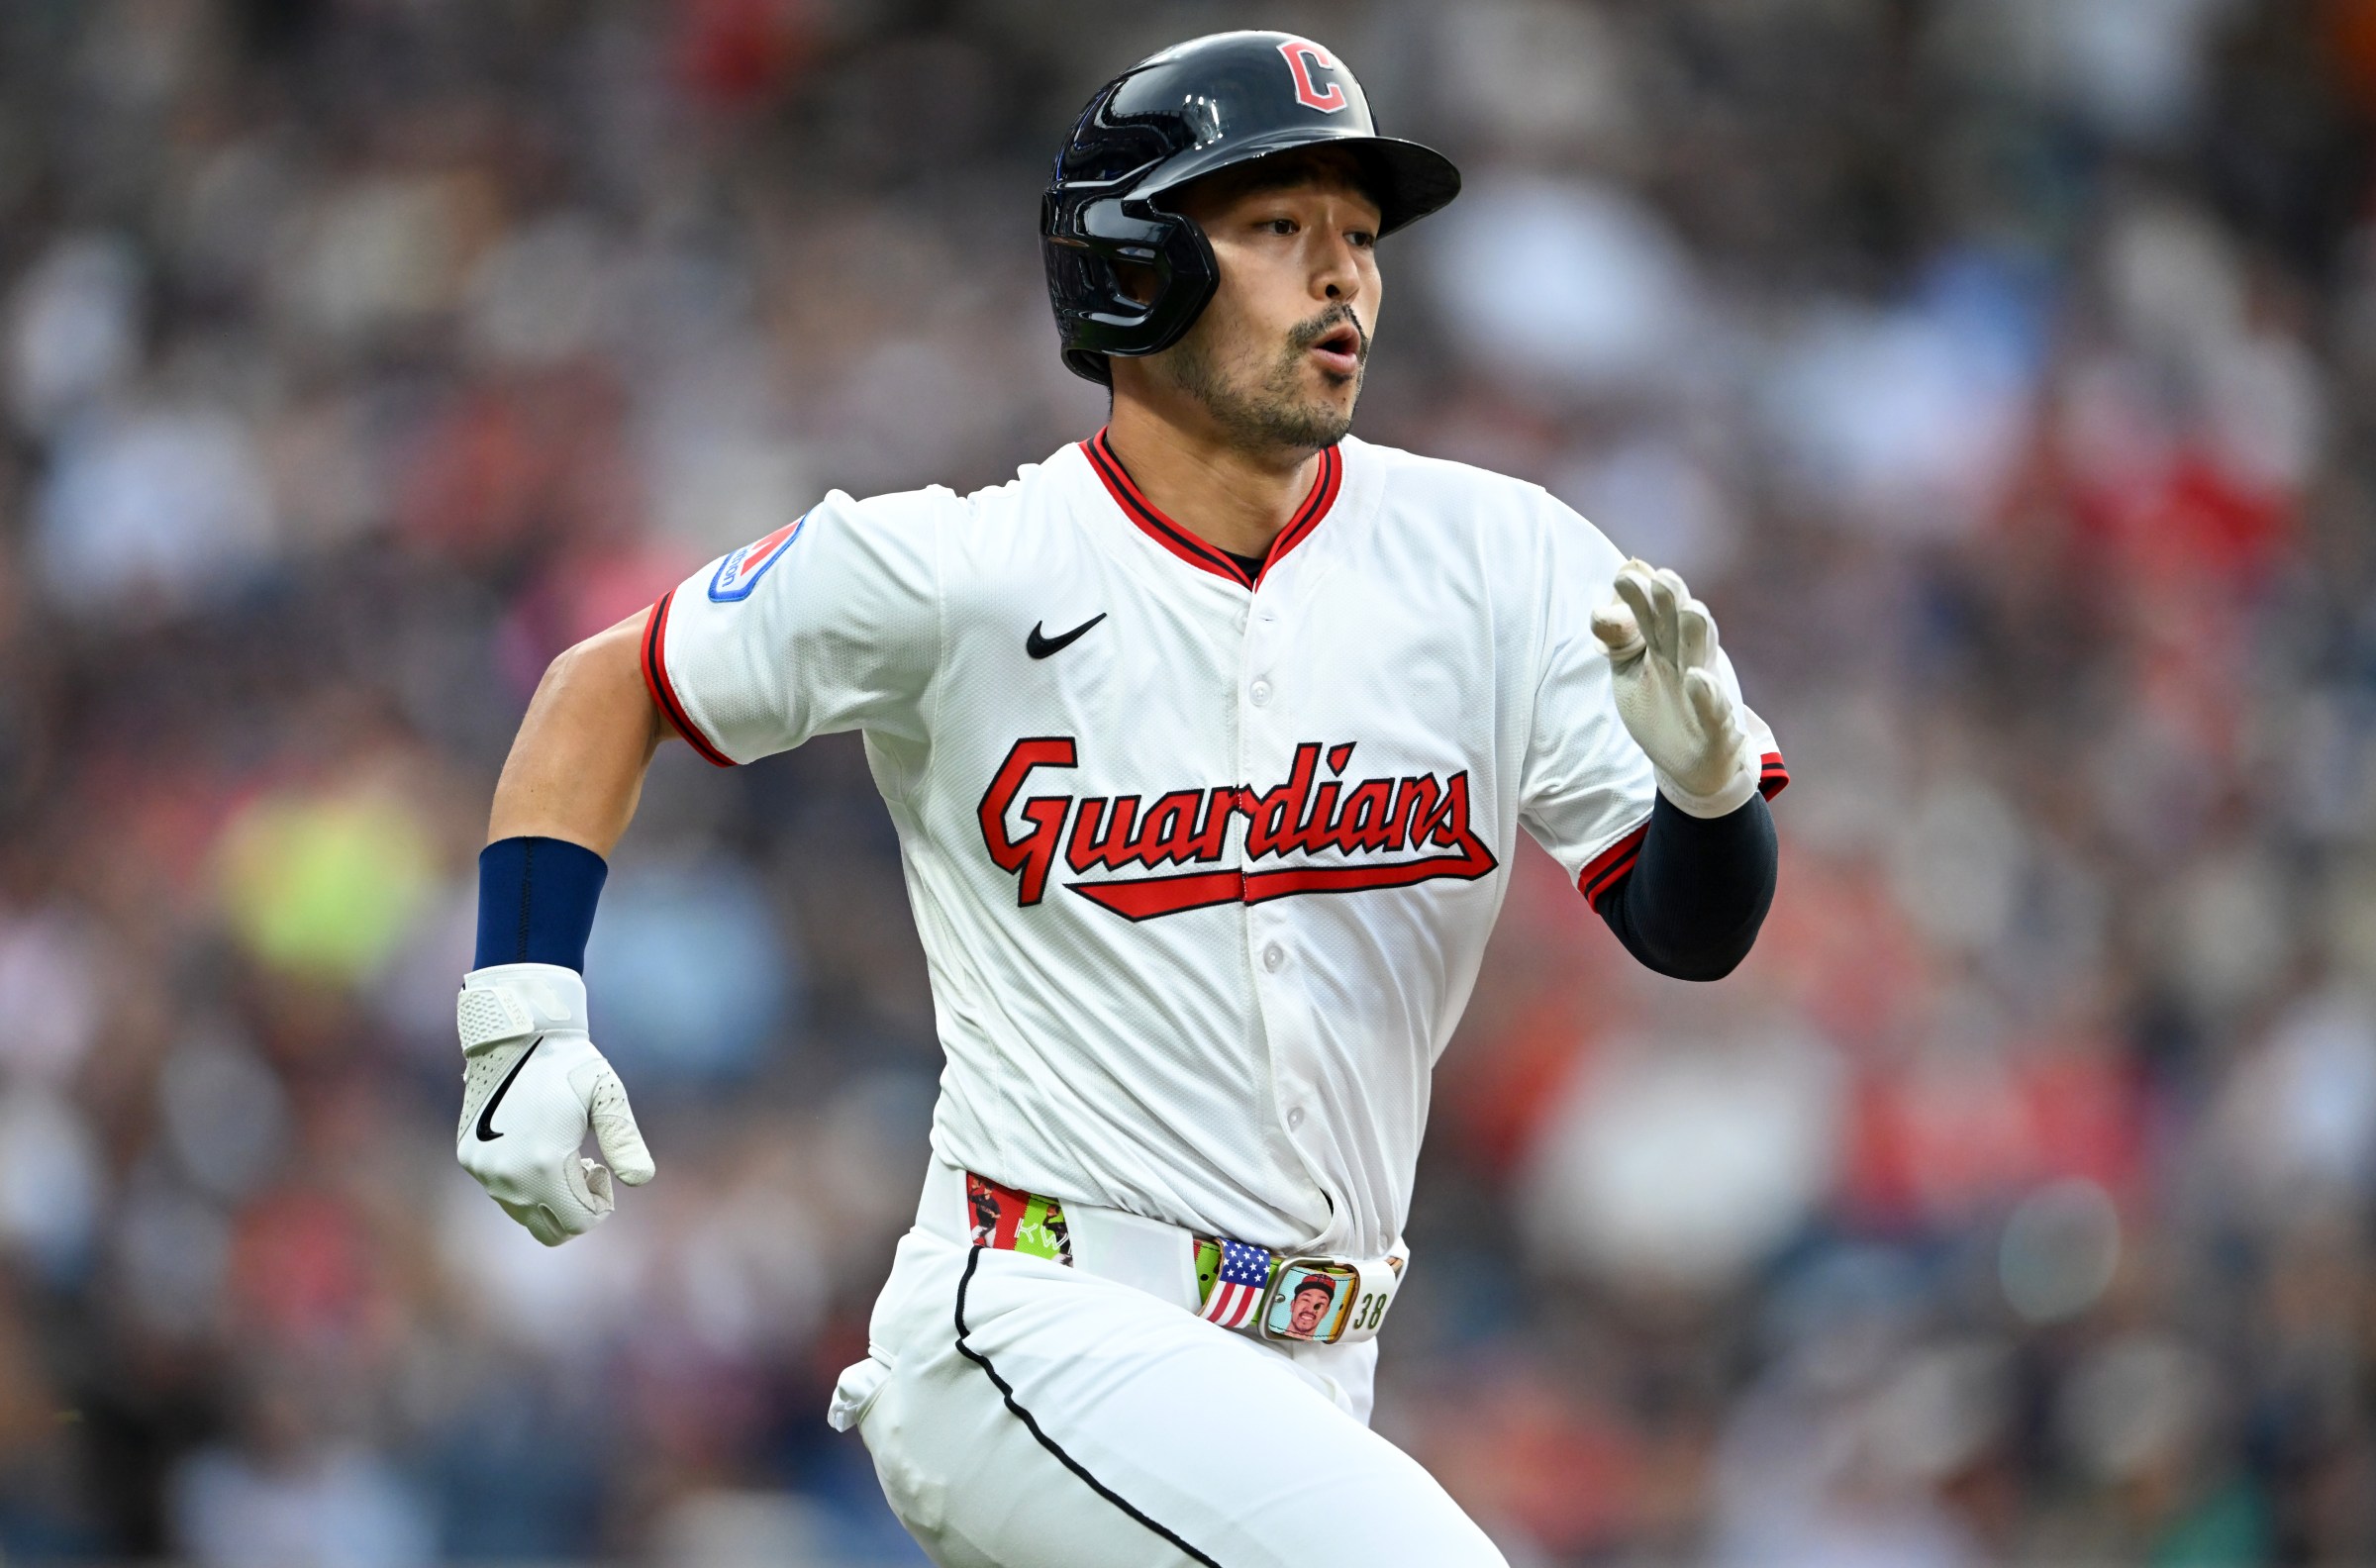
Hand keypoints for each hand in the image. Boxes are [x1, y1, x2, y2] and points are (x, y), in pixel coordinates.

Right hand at [455, 963, 653, 1245]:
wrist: (515, 1033)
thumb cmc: (569, 1063)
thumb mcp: (606, 1097)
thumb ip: (624, 1141)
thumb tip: (643, 1180)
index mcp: (544, 1165)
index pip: (577, 1223)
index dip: (598, 1205)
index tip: (601, 1168)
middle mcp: (508, 1177)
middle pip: (549, 1230)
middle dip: (574, 1209)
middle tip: (587, 1165)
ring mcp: (484, 1170)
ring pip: (524, 1213)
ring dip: (549, 1195)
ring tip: (564, 1151)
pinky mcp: (469, 1158)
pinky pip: (502, 1192)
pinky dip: (524, 1182)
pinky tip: (537, 1146)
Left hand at [1590, 558, 1762, 817]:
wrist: (1693, 763)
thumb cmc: (1661, 706)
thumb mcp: (1630, 670)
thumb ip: (1620, 634)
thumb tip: (1605, 600)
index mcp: (1665, 647)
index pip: (1654, 616)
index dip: (1642, 597)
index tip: (1625, 576)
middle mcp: (1687, 662)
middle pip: (1680, 627)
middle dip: (1673, 602)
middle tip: (1662, 578)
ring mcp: (1705, 692)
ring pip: (1702, 657)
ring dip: (1697, 634)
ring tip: (1690, 609)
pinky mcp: (1717, 726)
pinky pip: (1713, 710)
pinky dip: (1707, 695)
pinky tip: (1697, 679)